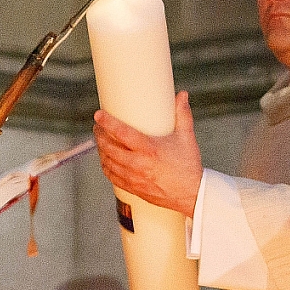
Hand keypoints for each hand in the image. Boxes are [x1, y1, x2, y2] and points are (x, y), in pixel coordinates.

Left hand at [93, 91, 202, 217]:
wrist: (191, 195)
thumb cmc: (188, 167)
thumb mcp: (186, 137)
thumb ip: (183, 114)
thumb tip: (182, 95)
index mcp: (149, 150)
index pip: (122, 133)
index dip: (108, 122)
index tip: (99, 115)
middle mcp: (139, 164)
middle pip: (110, 147)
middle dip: (100, 135)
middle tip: (98, 126)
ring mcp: (134, 178)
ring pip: (108, 162)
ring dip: (101, 150)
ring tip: (100, 140)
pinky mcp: (133, 188)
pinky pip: (112, 176)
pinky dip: (105, 166)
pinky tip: (105, 159)